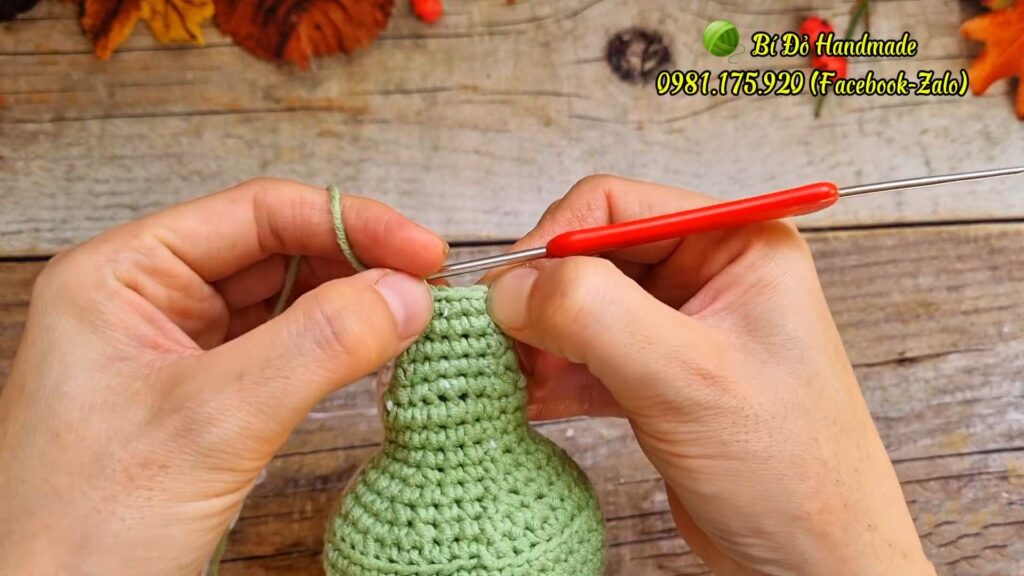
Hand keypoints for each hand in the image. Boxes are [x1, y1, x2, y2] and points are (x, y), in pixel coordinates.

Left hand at [0, 179, 445, 574]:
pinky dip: (333, 349)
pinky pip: (282, 351)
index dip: (347, 223)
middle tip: (426, 285)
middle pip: (275, 251)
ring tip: (410, 317)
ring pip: (284, 302)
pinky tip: (373, 352)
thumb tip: (405, 294)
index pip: (255, 214)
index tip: (422, 248)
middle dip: (354, 262)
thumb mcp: (212, 421)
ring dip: (349, 305)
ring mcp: (178, 351)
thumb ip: (317, 346)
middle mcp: (149, 302)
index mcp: (122, 276)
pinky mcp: (205, 399)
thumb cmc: (83, 529)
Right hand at [486, 175, 934, 574]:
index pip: (616, 206)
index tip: (509, 289)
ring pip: (583, 308)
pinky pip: (588, 356)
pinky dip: (554, 374)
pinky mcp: (659, 378)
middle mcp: (707, 276)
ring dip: (540, 339)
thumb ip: (594, 316)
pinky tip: (528, 398)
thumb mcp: (686, 378)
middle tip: (497, 338)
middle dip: (541, 296)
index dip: (553, 240)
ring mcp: (681, 329)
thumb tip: (511, 285)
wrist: (809, 560)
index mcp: (736, 245)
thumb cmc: (790, 470)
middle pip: (592, 256)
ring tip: (508, 374)